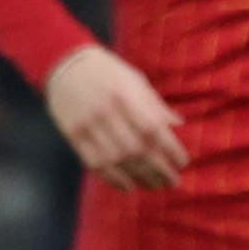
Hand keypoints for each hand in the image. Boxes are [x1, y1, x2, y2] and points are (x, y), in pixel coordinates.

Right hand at [46, 46, 187, 191]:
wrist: (65, 64)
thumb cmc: (108, 71)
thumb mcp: (135, 80)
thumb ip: (155, 104)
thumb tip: (178, 125)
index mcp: (126, 94)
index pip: (153, 129)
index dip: (170, 149)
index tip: (183, 162)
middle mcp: (107, 111)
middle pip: (136, 150)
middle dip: (159, 169)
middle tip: (173, 181)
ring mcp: (88, 125)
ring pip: (117, 161)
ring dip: (139, 177)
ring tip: (154, 185)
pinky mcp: (73, 135)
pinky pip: (95, 163)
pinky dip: (114, 178)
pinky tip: (128, 185)